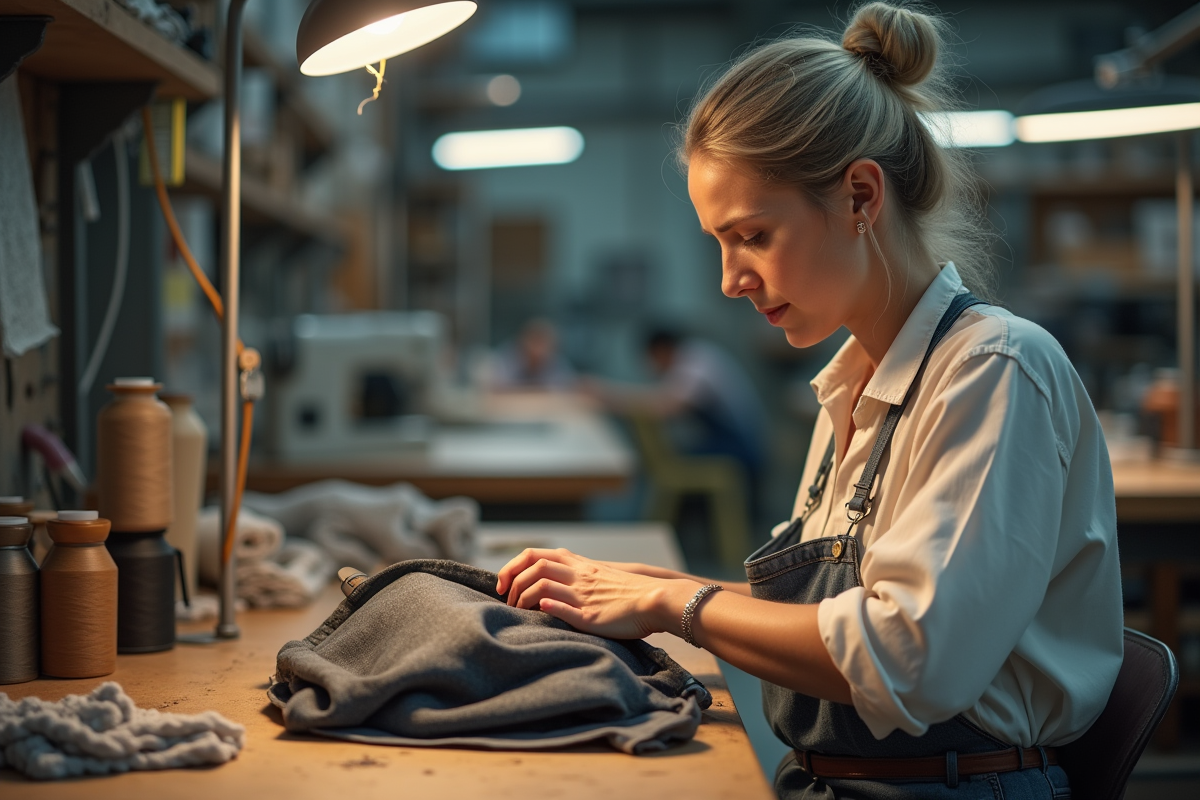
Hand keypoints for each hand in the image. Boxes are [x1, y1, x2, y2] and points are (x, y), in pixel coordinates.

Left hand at [495, 548, 689, 639]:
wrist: (656, 599)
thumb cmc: (627, 593)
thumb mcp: (598, 576)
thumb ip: (576, 576)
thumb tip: (550, 588)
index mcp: (578, 565)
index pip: (534, 555)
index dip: (512, 567)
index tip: (503, 584)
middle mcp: (577, 576)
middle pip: (534, 567)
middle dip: (512, 583)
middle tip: (508, 601)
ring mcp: (583, 596)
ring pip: (543, 586)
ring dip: (523, 599)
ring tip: (519, 612)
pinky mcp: (591, 616)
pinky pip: (565, 608)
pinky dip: (548, 607)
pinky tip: (540, 611)